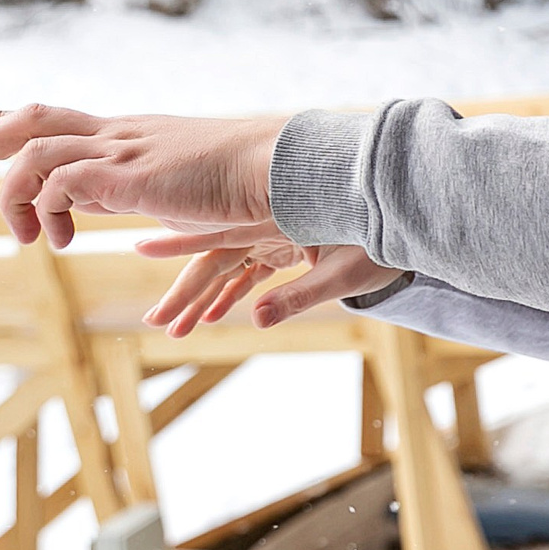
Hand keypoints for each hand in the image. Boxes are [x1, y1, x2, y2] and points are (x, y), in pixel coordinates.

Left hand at [0, 105, 284, 248]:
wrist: (274, 172)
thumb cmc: (236, 187)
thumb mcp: (166, 187)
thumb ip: (122, 189)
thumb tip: (84, 204)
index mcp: (124, 135)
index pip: (51, 115)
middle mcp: (116, 134)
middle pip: (30, 115)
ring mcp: (121, 149)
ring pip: (33, 148)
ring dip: (9, 191)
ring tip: (22, 237)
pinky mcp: (128, 174)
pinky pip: (59, 181)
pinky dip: (45, 211)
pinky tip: (63, 241)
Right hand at [138, 227, 403, 337]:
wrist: (406, 225)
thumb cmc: (380, 246)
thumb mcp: (344, 275)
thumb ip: (300, 296)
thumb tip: (257, 322)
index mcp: (277, 221)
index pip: (220, 236)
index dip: (180, 244)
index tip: (143, 247)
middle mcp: (269, 224)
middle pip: (216, 259)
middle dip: (184, 292)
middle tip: (156, 321)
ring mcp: (276, 235)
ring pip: (228, 268)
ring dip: (202, 298)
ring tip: (174, 328)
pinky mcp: (286, 246)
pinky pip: (249, 271)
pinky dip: (229, 294)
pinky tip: (211, 317)